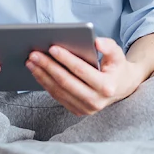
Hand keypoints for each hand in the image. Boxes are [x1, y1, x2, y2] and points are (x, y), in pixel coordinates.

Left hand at [26, 38, 141, 115]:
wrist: (122, 88)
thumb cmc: (117, 67)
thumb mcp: (118, 54)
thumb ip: (109, 46)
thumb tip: (96, 42)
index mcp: (107, 87)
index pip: (81, 70)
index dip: (66, 59)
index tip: (52, 47)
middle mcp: (96, 101)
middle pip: (66, 82)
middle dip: (48, 67)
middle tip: (34, 55)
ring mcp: (86, 109)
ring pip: (58, 91)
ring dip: (42, 76)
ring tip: (31, 62)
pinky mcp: (78, 111)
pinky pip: (58, 97)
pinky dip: (46, 84)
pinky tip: (38, 72)